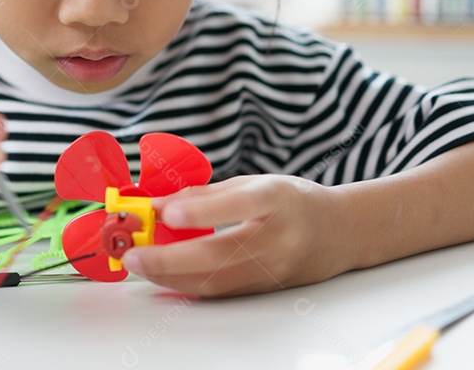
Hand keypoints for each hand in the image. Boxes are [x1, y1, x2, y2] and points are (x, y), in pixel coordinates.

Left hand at [121, 175, 347, 297]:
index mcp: (278, 199)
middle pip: (220, 253)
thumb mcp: (255, 183)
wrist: (340, 234)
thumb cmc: (292, 202)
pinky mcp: (266, 290)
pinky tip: (164, 275)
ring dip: (171, 276)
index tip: (166, 212)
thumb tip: (158, 204)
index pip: (240, 204)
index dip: (202, 211)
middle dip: (169, 257)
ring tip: (140, 265)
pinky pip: (221, 291)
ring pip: (216, 281)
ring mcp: (274, 269)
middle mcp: (279, 237)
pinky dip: (187, 284)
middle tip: (134, 254)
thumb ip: (206, 194)